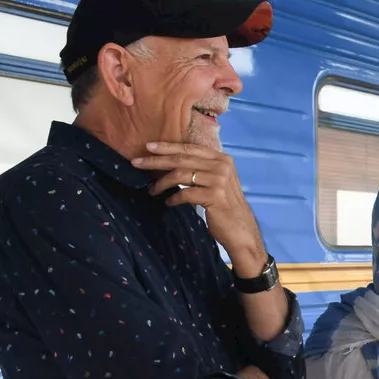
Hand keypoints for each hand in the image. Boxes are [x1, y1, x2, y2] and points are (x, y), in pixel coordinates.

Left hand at [132, 142, 266, 272]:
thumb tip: (172, 161)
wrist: (242, 231)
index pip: (190, 148)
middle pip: (181, 159)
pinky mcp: (214, 196)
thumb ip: (202, 169)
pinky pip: (185, 194)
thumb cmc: (226, 207)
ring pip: (180, 175)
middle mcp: (222, 166)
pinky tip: (168, 203)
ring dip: (161, 183)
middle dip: (156, 161)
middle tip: (137, 163)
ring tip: (152, 190)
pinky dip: (173, 199)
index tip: (148, 147)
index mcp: (223, 159)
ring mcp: (219, 181)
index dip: (167, 146)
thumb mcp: (217, 182)